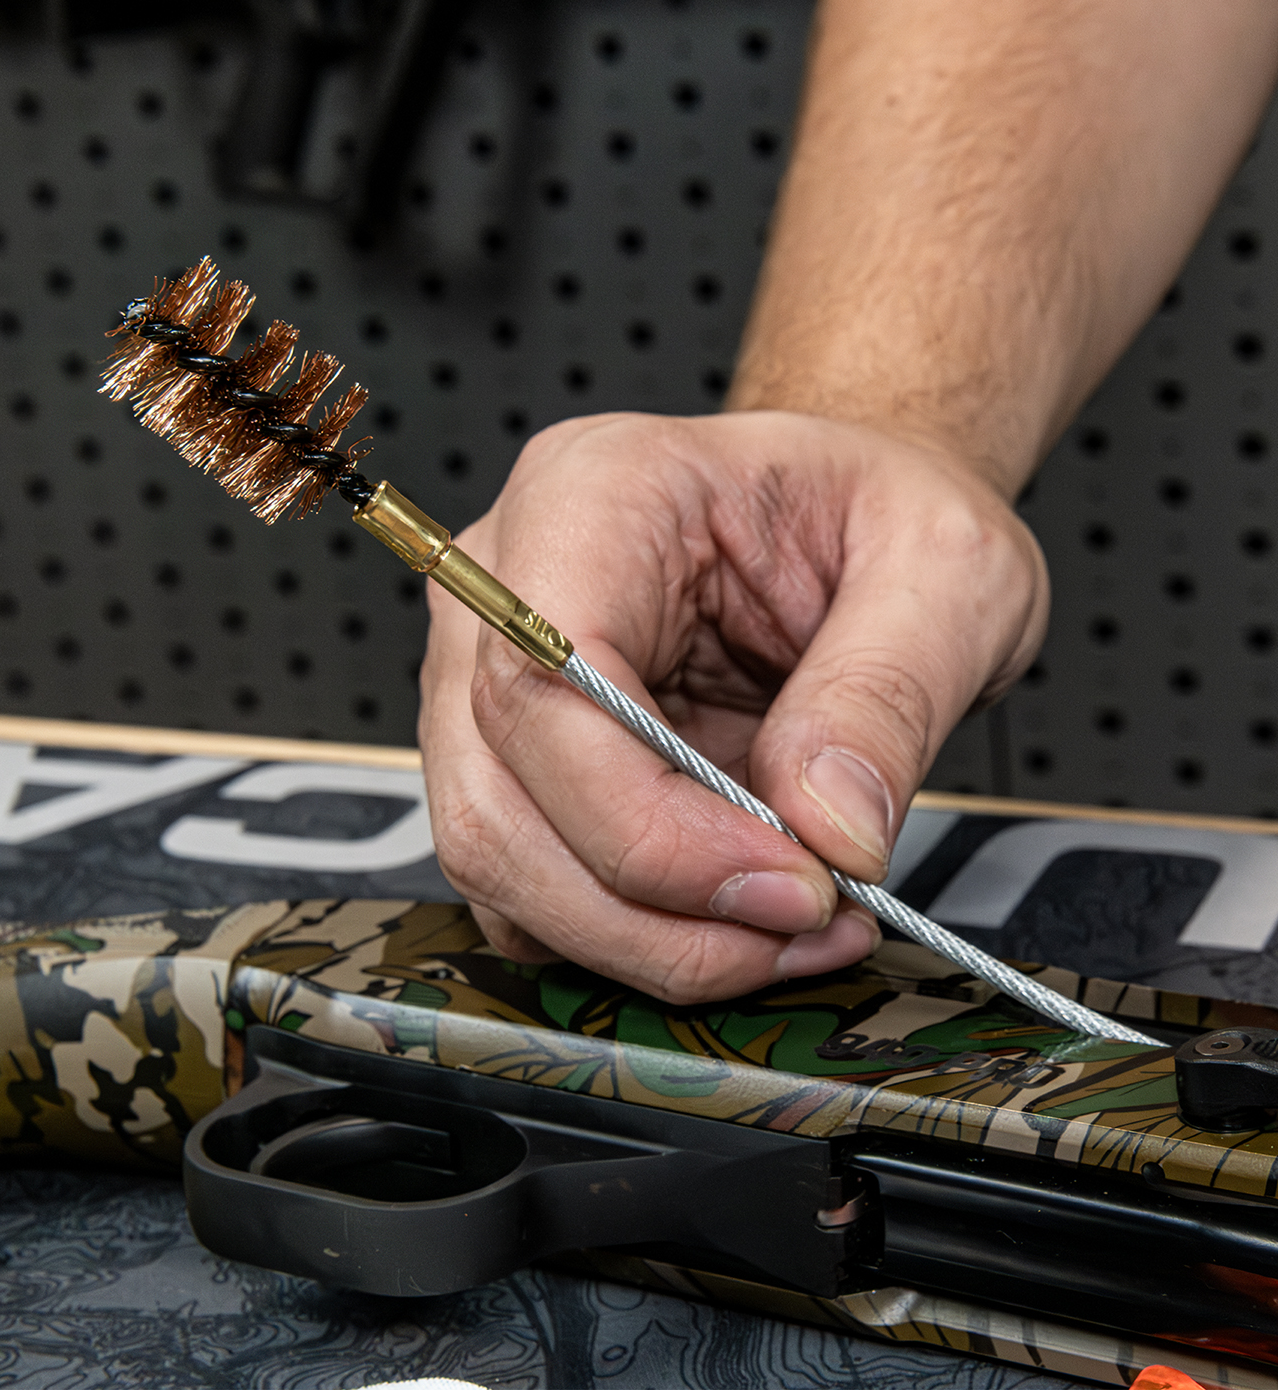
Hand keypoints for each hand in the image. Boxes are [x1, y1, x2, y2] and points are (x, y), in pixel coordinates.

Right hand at [417, 409, 1048, 1003]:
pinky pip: (528, 882)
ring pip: (497, 857)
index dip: (649, 823)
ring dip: (641, 938)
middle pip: (497, 798)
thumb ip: (886, 693)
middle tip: (805, 921)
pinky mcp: (519, 758)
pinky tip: (740, 920)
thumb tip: (827, 832)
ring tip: (792, 928)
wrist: (852, 518)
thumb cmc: (875, 510)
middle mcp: (509, 586)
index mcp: (592, 497)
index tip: (790, 883)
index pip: (546, 684)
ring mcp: (492, 674)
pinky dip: (631, 934)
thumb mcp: (944, 566)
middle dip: (649, 909)